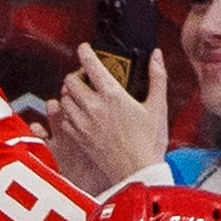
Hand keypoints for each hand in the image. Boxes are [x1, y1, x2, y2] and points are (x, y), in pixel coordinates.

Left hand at [48, 43, 171, 193]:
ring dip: (70, 94)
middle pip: (70, 80)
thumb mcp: (158, 107)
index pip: (91, 65)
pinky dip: (68, 113)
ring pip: (63, 98)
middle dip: (77, 75)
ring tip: (84, 96)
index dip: (85, 52)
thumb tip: (156, 55)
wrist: (137, 172)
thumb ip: (157, 77)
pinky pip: (63, 118)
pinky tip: (80, 115)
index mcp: (113, 96)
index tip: (85, 48)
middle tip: (87, 78)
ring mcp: (82, 122)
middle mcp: (93, 107)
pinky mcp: (77, 137)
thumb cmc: (149, 143)